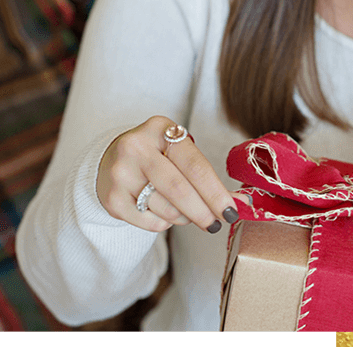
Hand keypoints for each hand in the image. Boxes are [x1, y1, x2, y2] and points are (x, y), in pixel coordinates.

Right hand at [97, 115, 248, 233]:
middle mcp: (136, 147)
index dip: (216, 192)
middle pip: (179, 189)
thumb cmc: (156, 157)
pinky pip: (150, 222)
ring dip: (184, 217)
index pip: (194, 165)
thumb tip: (242, 202)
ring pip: (166, 209)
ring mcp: (121, 173)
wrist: (110, 161)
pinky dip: (164, 223)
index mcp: (159, 129)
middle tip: (217, 224)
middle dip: (203, 212)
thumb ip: (206, 176)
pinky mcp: (112, 198)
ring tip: (186, 212)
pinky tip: (162, 211)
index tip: (231, 211)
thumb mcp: (178, 153)